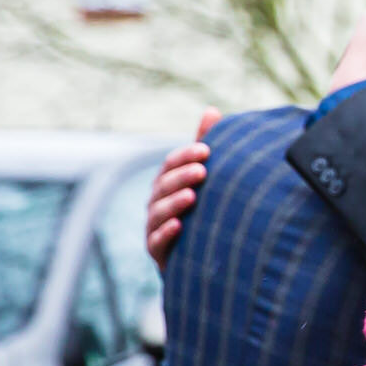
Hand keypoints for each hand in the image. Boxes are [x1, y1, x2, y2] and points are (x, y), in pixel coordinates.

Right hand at [146, 109, 221, 269]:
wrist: (199, 256)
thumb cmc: (201, 209)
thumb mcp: (203, 177)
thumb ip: (204, 145)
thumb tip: (212, 110)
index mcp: (167, 182)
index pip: (171, 164)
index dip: (186, 156)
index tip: (207, 150)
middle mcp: (156, 202)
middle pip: (163, 185)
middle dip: (181, 177)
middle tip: (203, 171)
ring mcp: (154, 226)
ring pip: (159, 211)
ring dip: (174, 203)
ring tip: (192, 197)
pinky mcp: (157, 250)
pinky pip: (157, 241)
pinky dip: (166, 233)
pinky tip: (180, 226)